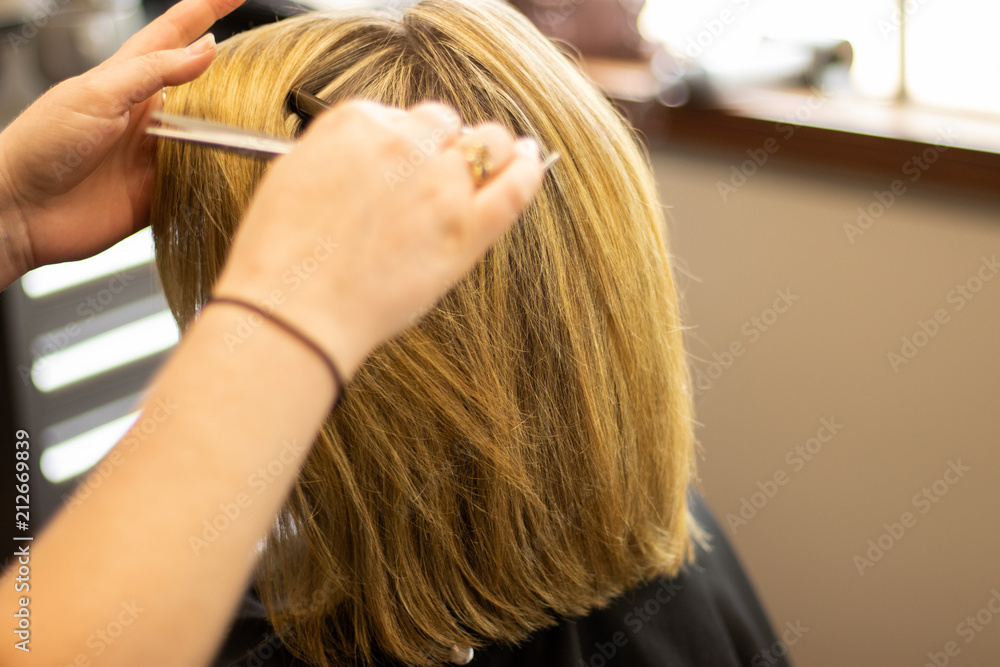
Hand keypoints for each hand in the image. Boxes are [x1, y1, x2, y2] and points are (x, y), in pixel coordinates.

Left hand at [0, 0, 244, 287]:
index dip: (207, 8)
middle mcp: (146, 114)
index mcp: (127, 78)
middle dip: (234, 65)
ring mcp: (155, 153)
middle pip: (202, 83)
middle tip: (269, 55)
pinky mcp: (161, 192)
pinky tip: (244, 166)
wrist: (21, 210)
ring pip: (209, 133)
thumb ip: (153, 73)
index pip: (176, 32)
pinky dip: (224, 173)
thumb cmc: (41, 145)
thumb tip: (206, 50)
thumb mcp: (97, 95)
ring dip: (236, 124)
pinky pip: (203, 179)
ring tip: (270, 110)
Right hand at [212, 101, 543, 378]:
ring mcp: (440, 186)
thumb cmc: (282, 256)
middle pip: (444, 125)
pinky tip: (531, 161)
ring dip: (490, 148)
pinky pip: (515, 186)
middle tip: (439, 171)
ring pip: (487, 144)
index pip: (400, 116)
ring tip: (497, 159)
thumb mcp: (293, 176)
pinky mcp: (467, 230)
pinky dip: (529, 169)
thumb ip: (340, 155)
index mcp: (355, 123)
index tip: (406, 160)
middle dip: (443, 144)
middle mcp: (403, 144)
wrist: (292, 309)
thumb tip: (365, 157)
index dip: (407, 140)